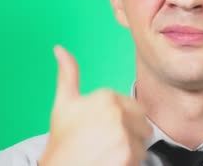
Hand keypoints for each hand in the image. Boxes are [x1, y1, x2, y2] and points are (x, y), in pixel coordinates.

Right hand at [38, 45, 151, 165]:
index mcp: (106, 96)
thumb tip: (60, 49)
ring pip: (142, 142)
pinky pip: (141, 158)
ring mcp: (124, 135)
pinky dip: (129, 163)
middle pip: (141, 123)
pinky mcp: (130, 156)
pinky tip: (111, 162)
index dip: (120, 121)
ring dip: (130, 150)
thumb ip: (68, 74)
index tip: (102, 131)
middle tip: (105, 144)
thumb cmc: (62, 141)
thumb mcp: (64, 104)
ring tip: (107, 153)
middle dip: (129, 134)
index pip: (133, 107)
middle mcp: (117, 113)